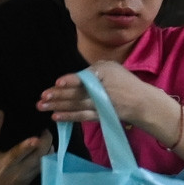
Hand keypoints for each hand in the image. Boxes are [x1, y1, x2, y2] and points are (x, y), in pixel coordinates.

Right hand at [0, 111, 51, 184]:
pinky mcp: (34, 176)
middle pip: (38, 154)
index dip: (26, 145)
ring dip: (48, 144)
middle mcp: (18, 168)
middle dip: (45, 139)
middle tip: (44, 126)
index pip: (15, 152)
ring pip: (45, 157)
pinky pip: (46, 162)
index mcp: (4, 161)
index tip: (34, 137)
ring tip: (46, 133)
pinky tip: (47, 144)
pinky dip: (49, 152)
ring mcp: (29, 173)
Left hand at [37, 62, 179, 143]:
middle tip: (42, 97)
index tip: (58, 82)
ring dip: (58, 106)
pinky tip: (56, 116)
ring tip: (42, 107)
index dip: (71, 80)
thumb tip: (75, 76)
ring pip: (76, 105)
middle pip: (77, 92)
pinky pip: (81, 117)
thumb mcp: (112, 67)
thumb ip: (93, 69)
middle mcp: (101, 89)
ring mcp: (99, 104)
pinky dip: (68, 117)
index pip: (85, 77)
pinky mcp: (98, 116)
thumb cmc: (124, 82)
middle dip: (58, 95)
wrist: (141, 102)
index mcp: (104, 73)